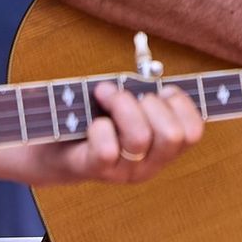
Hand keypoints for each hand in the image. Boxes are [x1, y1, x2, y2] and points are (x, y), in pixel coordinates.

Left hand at [0, 80, 204, 186]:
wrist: (47, 149)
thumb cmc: (90, 119)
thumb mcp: (124, 105)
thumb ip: (143, 92)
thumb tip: (151, 69)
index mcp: (162, 150)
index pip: (194, 133)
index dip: (182, 105)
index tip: (161, 90)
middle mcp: (148, 165)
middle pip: (173, 136)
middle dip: (151, 103)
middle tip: (127, 94)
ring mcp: (121, 172)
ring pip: (141, 139)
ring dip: (123, 106)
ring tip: (105, 94)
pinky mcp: (93, 171)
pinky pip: (108, 151)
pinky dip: (100, 128)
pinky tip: (93, 121)